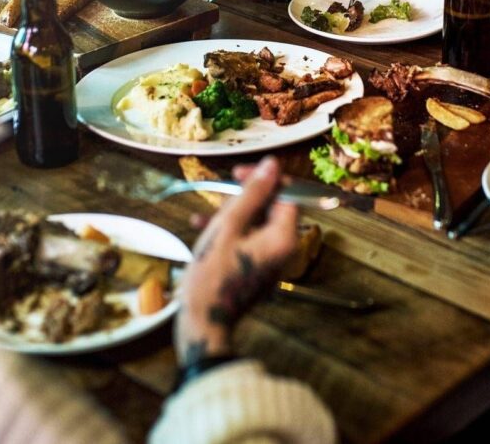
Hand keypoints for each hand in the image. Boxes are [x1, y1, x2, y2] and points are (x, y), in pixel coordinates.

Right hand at [174, 156, 297, 363]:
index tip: (237, 174)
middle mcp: (285, 248)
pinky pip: (249, 240)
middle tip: (218, 195)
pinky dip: (230, 233)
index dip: (263, 179)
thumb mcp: (229, 226)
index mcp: (284, 237)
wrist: (203, 323)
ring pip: (256, 223)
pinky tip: (203, 229)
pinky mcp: (258, 268)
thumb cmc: (212, 275)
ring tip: (204, 218)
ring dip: (231, 215)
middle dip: (243, 199)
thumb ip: (252, 193)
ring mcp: (272, 260)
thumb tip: (273, 164)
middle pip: (271, 208)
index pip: (286, 193)